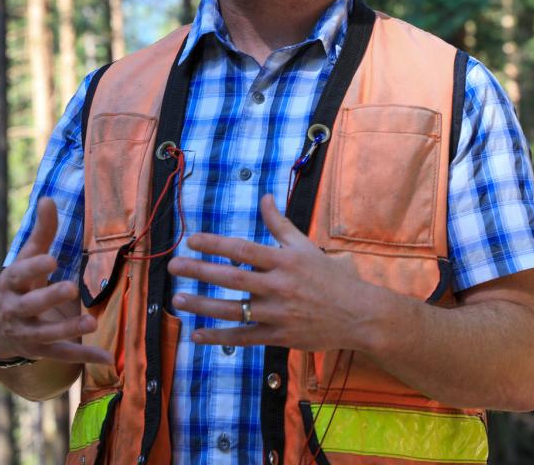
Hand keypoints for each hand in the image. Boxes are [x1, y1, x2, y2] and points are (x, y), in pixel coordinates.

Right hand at [0, 198, 113, 365]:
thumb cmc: (20, 285)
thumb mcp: (26, 259)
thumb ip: (41, 233)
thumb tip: (48, 199)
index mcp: (11, 285)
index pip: (18, 275)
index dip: (33, 268)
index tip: (51, 260)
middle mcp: (15, 310)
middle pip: (30, 306)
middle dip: (49, 298)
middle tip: (71, 288)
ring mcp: (27, 334)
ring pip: (46, 335)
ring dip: (69, 329)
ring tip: (91, 322)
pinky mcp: (41, 351)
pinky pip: (63, 355)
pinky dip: (85, 357)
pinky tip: (108, 358)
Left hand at [166, 194, 384, 351]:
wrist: (359, 315)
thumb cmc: (330, 277)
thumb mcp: (306, 246)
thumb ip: (280, 223)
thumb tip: (264, 196)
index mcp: (284, 261)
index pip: (243, 249)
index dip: (215, 243)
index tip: (191, 239)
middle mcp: (278, 286)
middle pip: (232, 277)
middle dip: (200, 271)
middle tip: (173, 266)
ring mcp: (277, 314)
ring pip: (233, 309)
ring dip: (202, 305)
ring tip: (177, 299)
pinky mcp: (279, 337)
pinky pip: (243, 337)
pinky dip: (219, 337)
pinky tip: (196, 334)